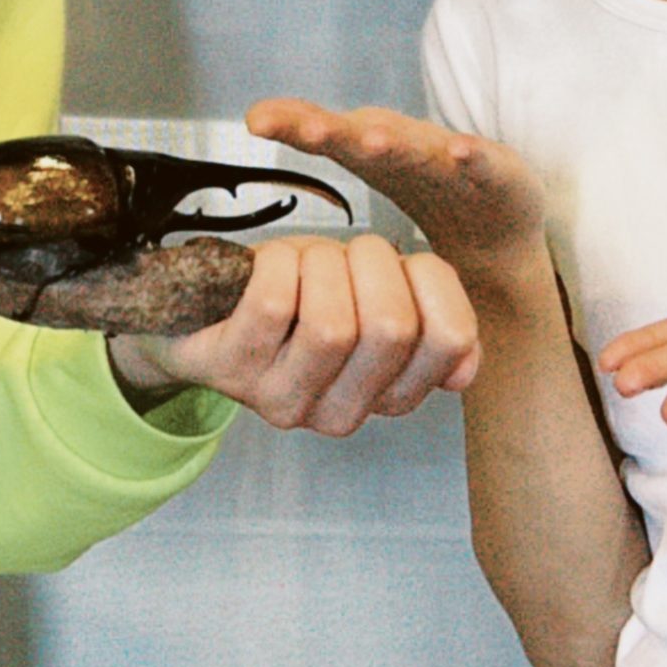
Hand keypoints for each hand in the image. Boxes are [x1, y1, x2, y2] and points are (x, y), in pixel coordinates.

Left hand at [109, 232, 480, 435]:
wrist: (201, 311)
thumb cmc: (296, 296)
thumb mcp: (371, 300)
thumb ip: (427, 324)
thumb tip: (466, 365)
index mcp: (390, 394)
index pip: (448, 341)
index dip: (432, 281)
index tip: (403, 266)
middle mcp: (341, 412)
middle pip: (390, 328)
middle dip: (374, 264)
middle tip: (349, 254)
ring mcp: (284, 399)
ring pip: (333, 323)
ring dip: (323, 265)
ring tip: (307, 261)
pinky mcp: (234, 371)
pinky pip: (273, 305)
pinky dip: (278, 265)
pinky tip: (271, 265)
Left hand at [244, 98, 546, 287]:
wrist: (493, 222)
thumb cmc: (419, 187)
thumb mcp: (364, 175)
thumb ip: (316, 162)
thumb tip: (248, 165)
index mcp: (370, 147)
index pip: (325, 131)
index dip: (292, 124)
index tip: (256, 121)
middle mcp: (405, 142)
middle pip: (364, 133)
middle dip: (335, 129)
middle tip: (306, 129)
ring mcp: (449, 156)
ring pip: (418, 148)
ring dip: (395, 142)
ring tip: (371, 140)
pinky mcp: (495, 173)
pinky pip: (483, 164)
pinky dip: (472, 157)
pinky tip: (459, 152)